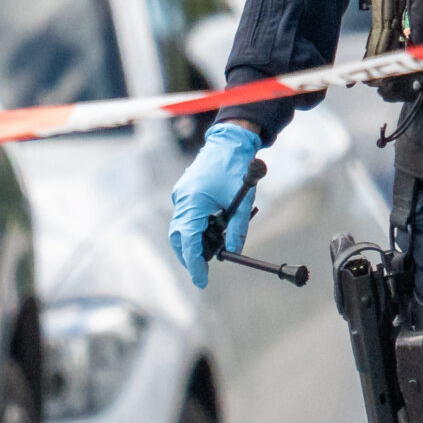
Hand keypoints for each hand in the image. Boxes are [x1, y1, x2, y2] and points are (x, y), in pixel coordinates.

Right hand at [169, 122, 261, 288]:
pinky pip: (186, 216)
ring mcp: (181, 195)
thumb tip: (234, 251)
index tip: (201, 281)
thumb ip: (238, 228)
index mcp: (193, 201)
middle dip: (190, 256)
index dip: (194, 263)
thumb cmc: (237, 168)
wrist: (230, 142)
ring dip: (193, 242)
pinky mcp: (186, 192)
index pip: (189, 240)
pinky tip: (212, 231)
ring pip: (181, 228)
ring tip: (210, 252)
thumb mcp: (243, 201)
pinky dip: (196, 228)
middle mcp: (182, 199)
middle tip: (203, 271)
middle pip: (179, 237)